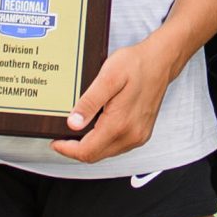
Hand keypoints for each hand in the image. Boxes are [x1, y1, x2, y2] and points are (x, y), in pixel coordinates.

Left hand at [51, 31, 176, 162]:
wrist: (161, 61)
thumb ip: (89, 102)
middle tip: (62, 134)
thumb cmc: (136, 65)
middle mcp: (131, 135)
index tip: (55, 141)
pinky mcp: (142, 133)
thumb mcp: (108, 77)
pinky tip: (96, 126)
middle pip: (95, 155)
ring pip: (105, 152)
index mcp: (120, 124)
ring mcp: (138, 136)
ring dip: (89, 145)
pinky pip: (116, 146)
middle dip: (76, 149)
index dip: (67, 149)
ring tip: (78, 127)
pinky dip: (102, 141)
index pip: (87, 151)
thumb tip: (73, 123)